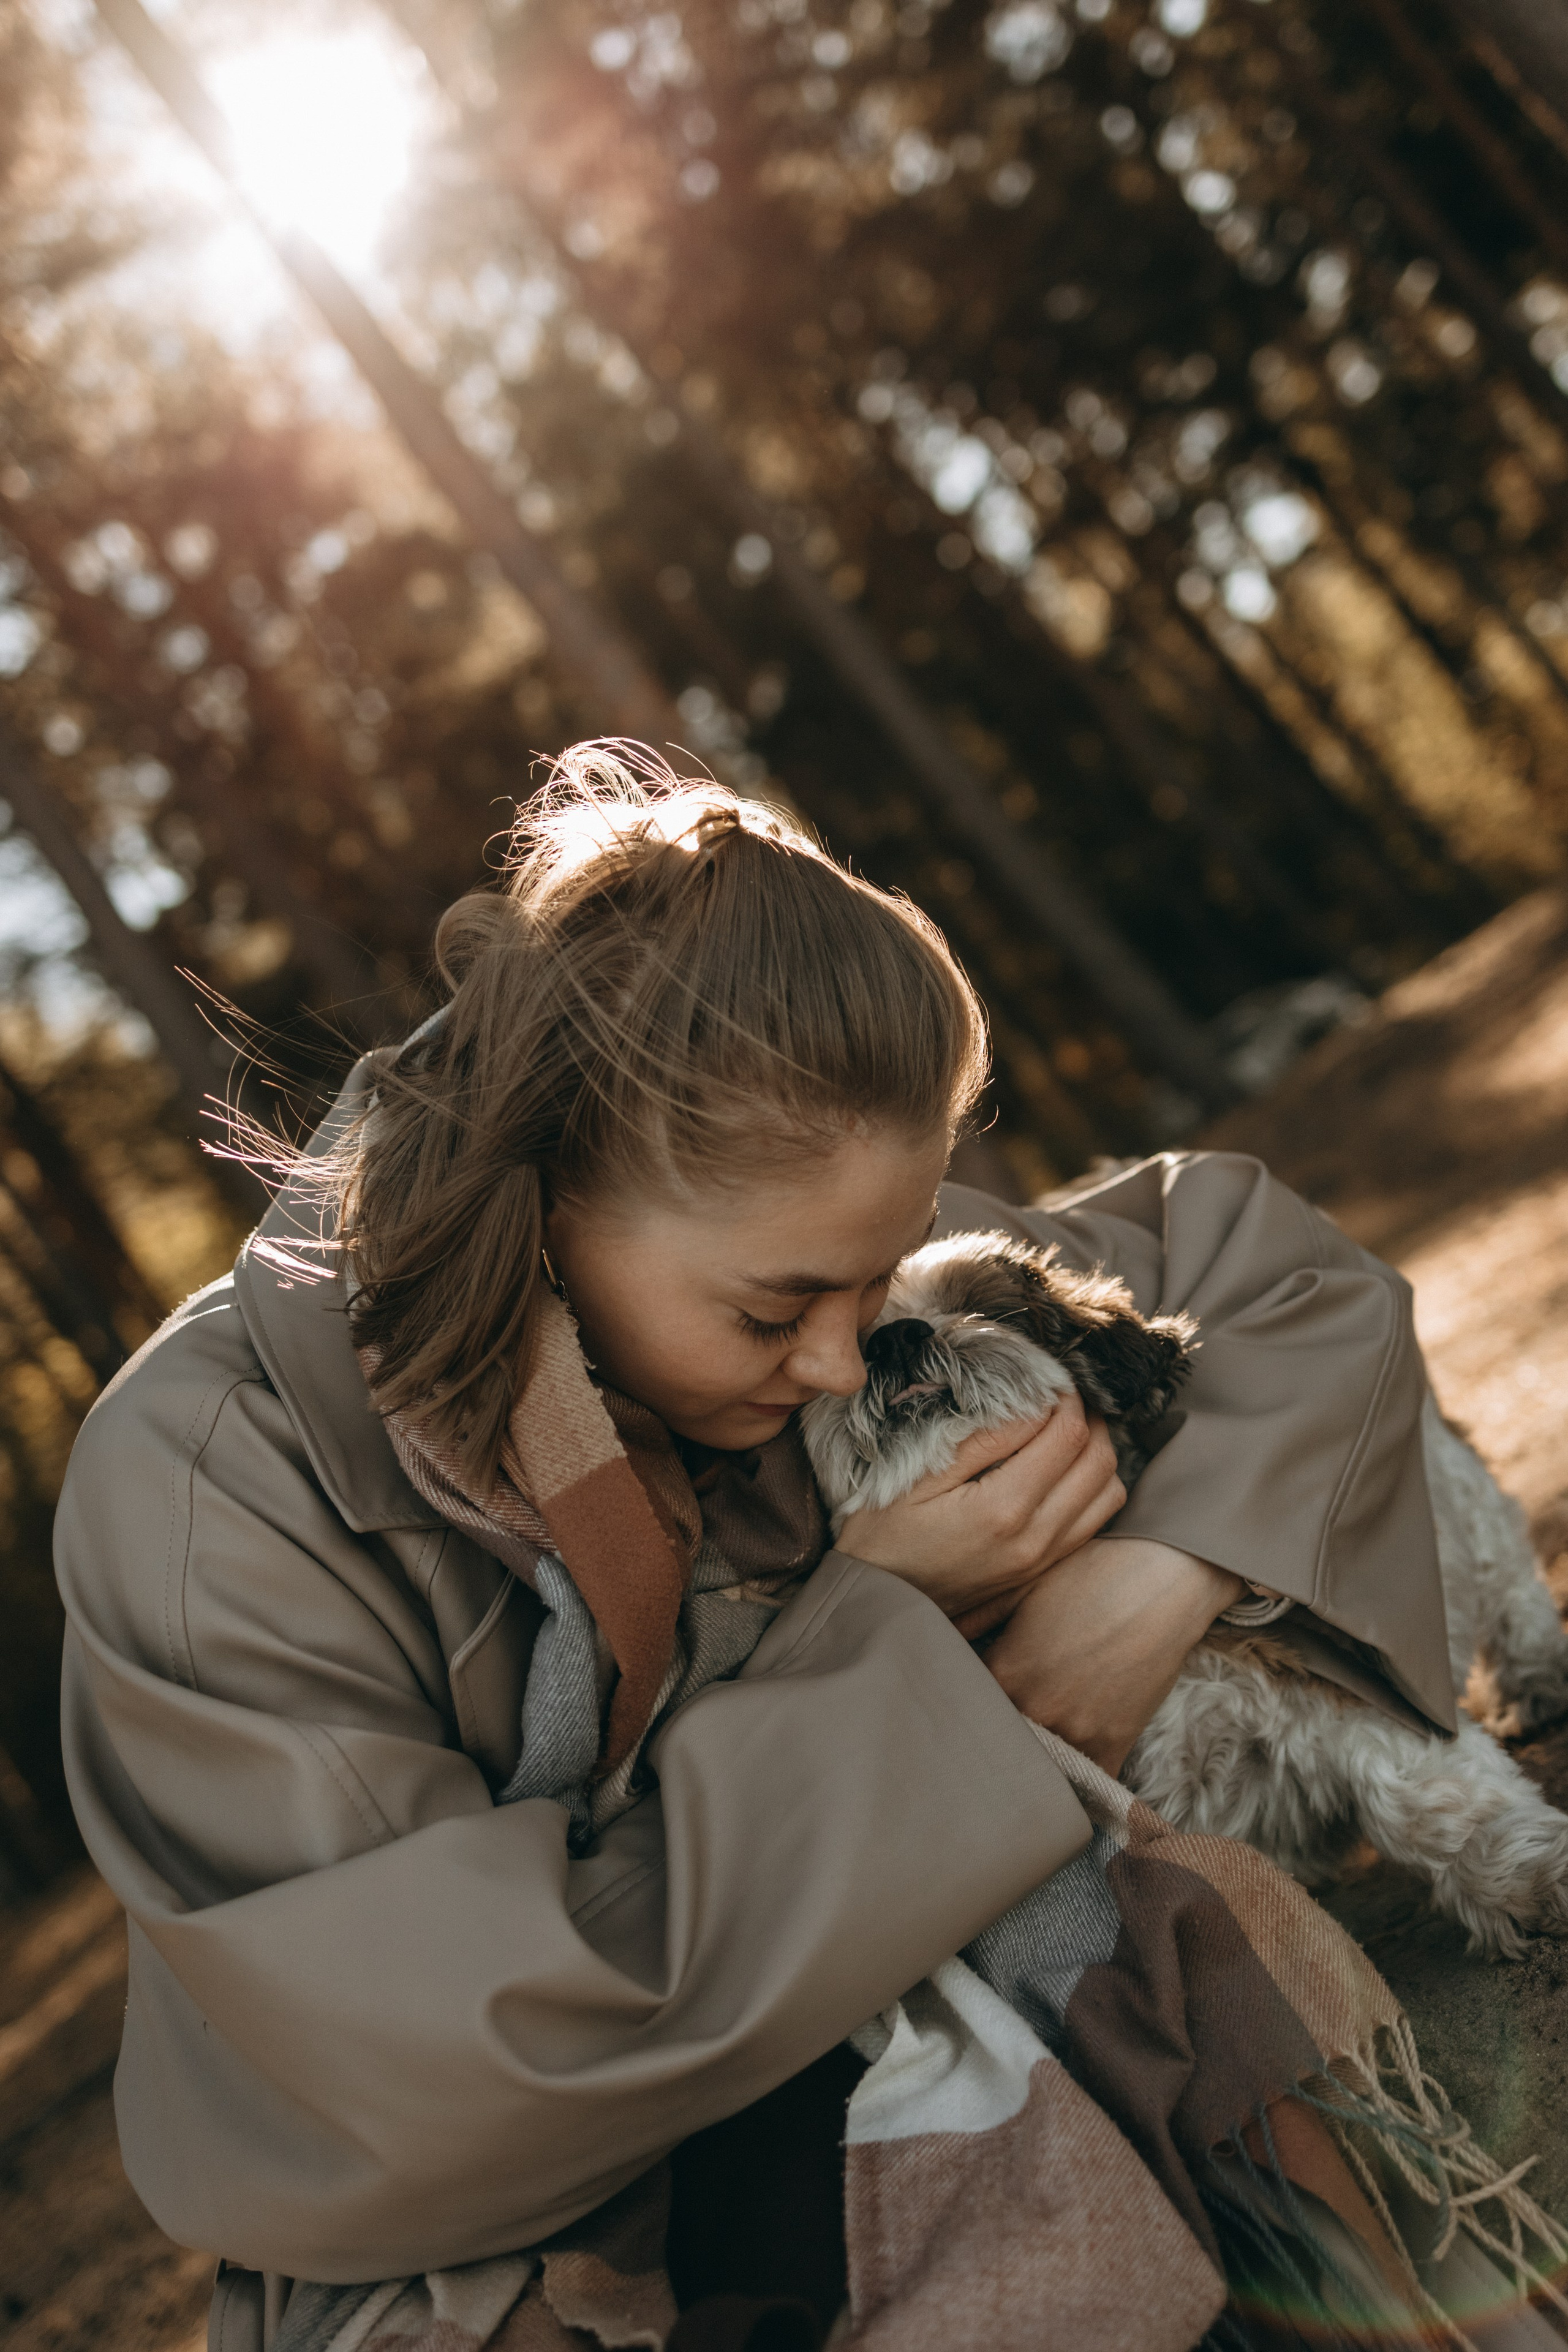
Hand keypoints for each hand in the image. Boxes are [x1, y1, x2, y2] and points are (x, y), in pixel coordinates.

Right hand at [831, 1391, 1125, 1620]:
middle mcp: (1035, 1540)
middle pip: (1099, 1464)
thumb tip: (1032, 1405)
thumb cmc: (883, 1534)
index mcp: (1003, 1510)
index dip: (1067, 1398)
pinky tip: (1062, 1471)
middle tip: (1064, 1397)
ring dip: (1097, 1453)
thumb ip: (981, 1441)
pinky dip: (1092, 1488)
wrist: (877, 1600)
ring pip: (1107, 1495)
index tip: (1050, 1378)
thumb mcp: (918, 1476)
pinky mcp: (1040, 1572)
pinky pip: (1093, 1523)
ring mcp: (1042, 1561)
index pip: (1067, 1438)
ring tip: (1067, 1430)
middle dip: (1091, 1419)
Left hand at [983, 1538, 1243, 1774]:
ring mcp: (1078, 1731)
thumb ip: (975, 1619)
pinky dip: (1077, 1778)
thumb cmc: (1089, 1575)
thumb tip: (936, 1634)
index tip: (964, 1703)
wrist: (1163, 1577)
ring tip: (1029, 1745)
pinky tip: (1067, 1768)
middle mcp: (1036, 1709)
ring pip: (1040, 1764)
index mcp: (1005, 1673)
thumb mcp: (1021, 1590)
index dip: (965, 1703)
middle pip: (1000, 1739)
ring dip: (1033, 1758)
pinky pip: (1087, 1780)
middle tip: (994, 1727)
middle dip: (995, 1735)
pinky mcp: (1115, 1743)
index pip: (967, 1706)